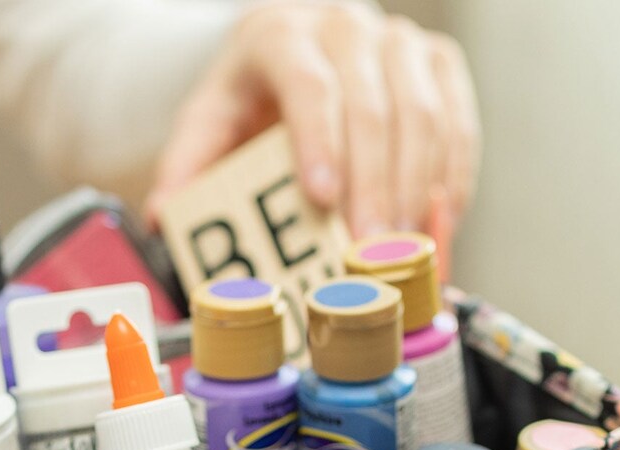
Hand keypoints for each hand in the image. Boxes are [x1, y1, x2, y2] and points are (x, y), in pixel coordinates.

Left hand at [145, 1, 480, 236]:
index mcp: (279, 35)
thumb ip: (184, 170)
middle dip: (372, 186)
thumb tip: (162, 217)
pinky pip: (457, 122)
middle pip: (373, 107)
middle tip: (366, 250)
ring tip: (399, 253)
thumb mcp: (203, 129)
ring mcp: (397, 41)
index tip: (322, 198)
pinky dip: (449, 179)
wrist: (283, 56)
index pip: (309, 86)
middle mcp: (345, 26)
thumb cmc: (243, 103)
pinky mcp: (437, 64)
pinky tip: (435, 227)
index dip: (320, 142)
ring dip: (414, 191)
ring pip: (423, 115)